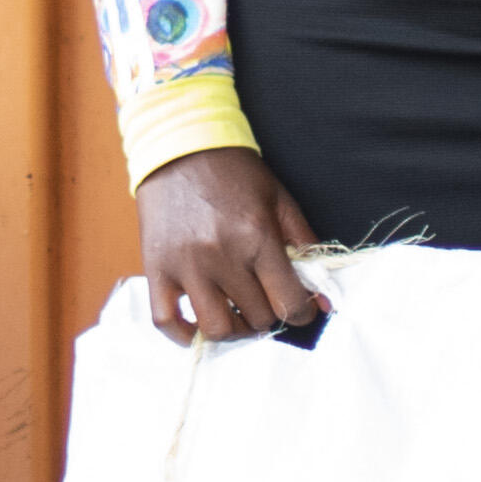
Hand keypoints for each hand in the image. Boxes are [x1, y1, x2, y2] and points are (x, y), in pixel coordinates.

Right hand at [137, 146, 322, 343]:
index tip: (300, 308)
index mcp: (257, 237)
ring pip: (217, 328)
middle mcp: (221, 256)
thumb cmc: (234, 173)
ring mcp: (186, 266)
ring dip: (234, 329)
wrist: (180, 146)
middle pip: (257, 317)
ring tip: (237, 313)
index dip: (303, 313)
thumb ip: (306, 247)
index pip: (289, 303)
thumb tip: (324, 298)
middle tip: (266, 299)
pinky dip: (185, 335)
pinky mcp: (156, 269)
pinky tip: (199, 325)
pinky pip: (167, 322)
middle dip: (269, 314)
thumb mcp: (280, 201)